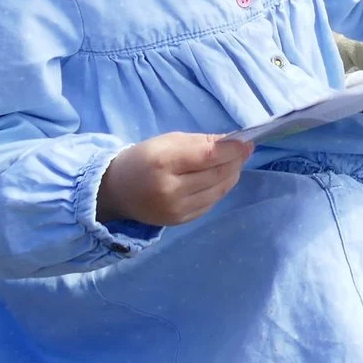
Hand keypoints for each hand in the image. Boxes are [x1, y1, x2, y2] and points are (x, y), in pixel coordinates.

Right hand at [98, 132, 251, 227]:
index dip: (232, 150)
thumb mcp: (168, 141)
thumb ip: (201, 142)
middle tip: (244, 151)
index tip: (247, 142)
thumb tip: (233, 142)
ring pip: (218, 191)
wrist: (116, 192)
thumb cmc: (144, 159)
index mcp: (164, 163)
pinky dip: (219, 190)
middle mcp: (170, 189)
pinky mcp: (179, 222)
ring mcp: (175, 209)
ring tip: (234, 164)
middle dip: (236, 161)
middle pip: (217, 174)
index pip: (208, 156)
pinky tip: (219, 179)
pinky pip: (210, 204)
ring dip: (231, 175)